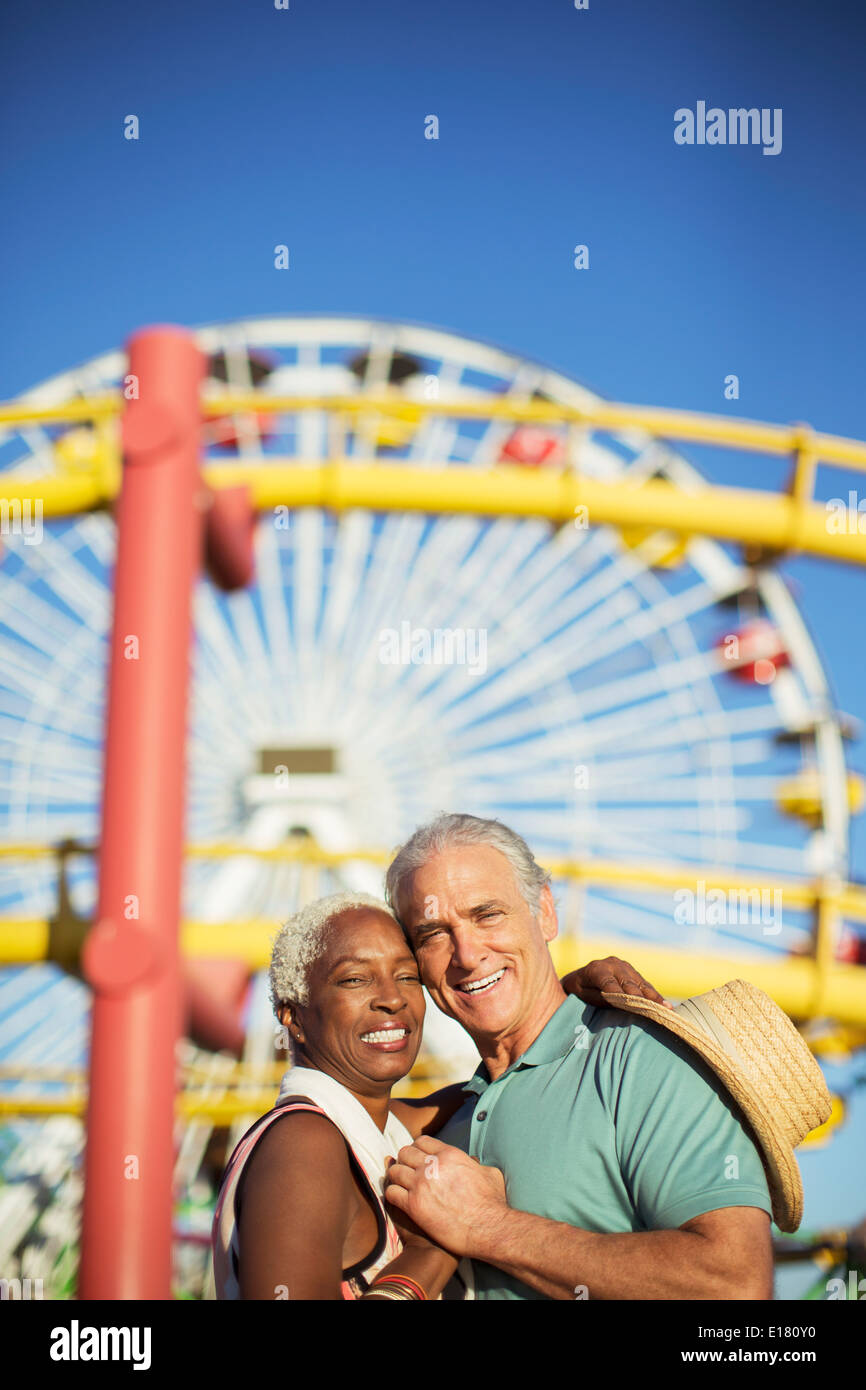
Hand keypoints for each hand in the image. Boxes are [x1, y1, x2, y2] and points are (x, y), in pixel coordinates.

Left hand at [385, 1136, 507, 1258]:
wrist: (489, 1229)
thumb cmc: (493, 1203)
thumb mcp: (489, 1173)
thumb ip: (476, 1164)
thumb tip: (474, 1162)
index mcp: (449, 1154)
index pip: (421, 1141)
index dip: (418, 1150)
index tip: (418, 1160)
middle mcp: (432, 1165)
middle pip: (404, 1153)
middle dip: (405, 1162)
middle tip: (408, 1174)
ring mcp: (421, 1184)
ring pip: (394, 1172)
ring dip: (397, 1179)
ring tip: (402, 1187)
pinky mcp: (414, 1206)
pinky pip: (391, 1193)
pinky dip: (393, 1196)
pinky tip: (400, 1202)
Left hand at [562, 956, 672, 1008]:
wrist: (577, 979)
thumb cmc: (577, 992)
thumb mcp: (583, 996)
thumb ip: (599, 998)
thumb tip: (619, 1003)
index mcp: (596, 969)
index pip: (610, 984)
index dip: (622, 995)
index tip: (634, 1006)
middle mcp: (611, 964)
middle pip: (628, 983)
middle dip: (642, 998)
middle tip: (654, 1011)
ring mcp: (623, 966)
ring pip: (639, 983)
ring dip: (653, 997)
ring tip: (667, 1009)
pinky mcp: (631, 971)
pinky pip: (644, 984)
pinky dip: (654, 995)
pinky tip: (666, 1006)